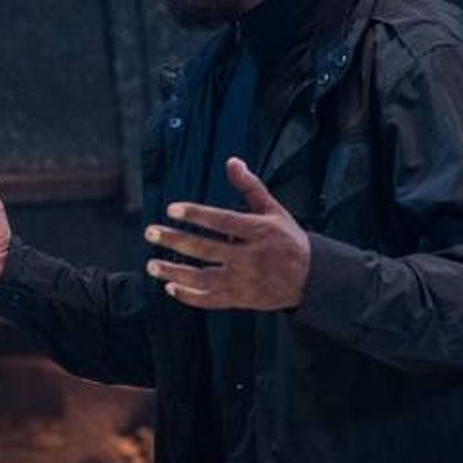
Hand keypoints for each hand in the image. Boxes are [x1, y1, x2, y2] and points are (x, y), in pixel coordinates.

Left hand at [144, 157, 309, 309]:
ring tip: (151, 265)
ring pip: (204, 278)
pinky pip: (211, 301)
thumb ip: (250, 186)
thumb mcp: (274, 210)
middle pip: (207, 249)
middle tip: (151, 233)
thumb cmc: (289, 240)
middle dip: (176, 240)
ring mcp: (244, 281)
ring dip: (175, 272)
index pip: (223, 221)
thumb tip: (232, 161)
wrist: (311, 278)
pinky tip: (170, 287)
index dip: (197, 215)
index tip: (172, 209)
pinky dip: (190, 297)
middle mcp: (250, 257)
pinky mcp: (241, 299)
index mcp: (259, 231)